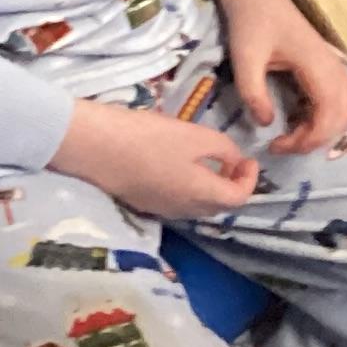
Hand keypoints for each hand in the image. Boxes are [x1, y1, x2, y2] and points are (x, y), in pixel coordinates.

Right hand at [57, 98, 261, 217]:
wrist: (97, 148)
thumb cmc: (150, 139)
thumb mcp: (195, 136)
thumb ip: (222, 149)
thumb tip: (233, 159)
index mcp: (202, 196)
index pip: (239, 199)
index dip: (249, 180)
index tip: (248, 159)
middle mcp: (185, 210)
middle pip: (219, 206)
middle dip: (231, 185)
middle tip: (231, 161)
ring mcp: (162, 209)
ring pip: (197, 206)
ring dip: (210, 188)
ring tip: (208, 162)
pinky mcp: (144, 203)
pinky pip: (176, 201)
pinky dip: (189, 188)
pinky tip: (180, 166)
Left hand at [204, 0, 346, 153]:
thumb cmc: (252, 22)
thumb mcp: (244, 58)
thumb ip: (253, 92)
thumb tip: (267, 123)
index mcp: (316, 64)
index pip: (330, 112)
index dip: (310, 138)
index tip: (279, 144)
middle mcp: (334, 67)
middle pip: (344, 115)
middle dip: (317, 139)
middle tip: (284, 144)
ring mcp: (335, 67)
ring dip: (328, 130)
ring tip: (296, 135)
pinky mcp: (330, 68)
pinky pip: (345, 100)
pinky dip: (332, 118)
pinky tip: (304, 120)